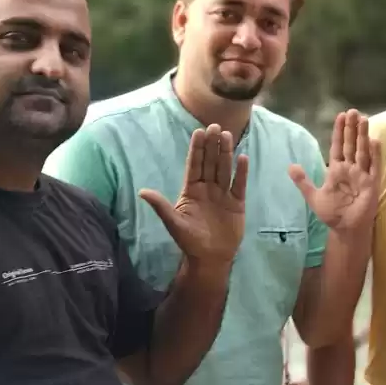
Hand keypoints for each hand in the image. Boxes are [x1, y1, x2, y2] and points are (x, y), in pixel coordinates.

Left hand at [139, 124, 248, 262]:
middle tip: (214, 126)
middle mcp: (208, 188)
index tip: (198, 132)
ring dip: (226, 153)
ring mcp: (223, 194)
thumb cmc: (189, 241)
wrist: (210, 258)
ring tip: (227, 135)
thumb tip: (142, 192)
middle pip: (210, 163)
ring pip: (224, 169)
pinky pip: (239, 184)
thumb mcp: (173, 223)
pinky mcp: (237, 203)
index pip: (195, 165)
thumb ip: (160, 206)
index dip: (197, 149)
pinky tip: (242, 158)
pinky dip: (241, 172)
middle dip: (212, 145)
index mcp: (192, 190)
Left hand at [289, 110, 380, 233]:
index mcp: (337, 169)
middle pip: (351, 144)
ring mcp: (362, 175)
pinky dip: (375, 155)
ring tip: (364, 119)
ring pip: (363, 151)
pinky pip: (374, 167)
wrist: (345, 229)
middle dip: (352, 129)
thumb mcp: (313, 197)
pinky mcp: (372, 184)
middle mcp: (351, 169)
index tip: (340, 116)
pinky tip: (375, 141)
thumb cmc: (332, 213)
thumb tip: (291, 166)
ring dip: (363, 136)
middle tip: (353, 111)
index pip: (338, 146)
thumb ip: (303, 181)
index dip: (339, 132)